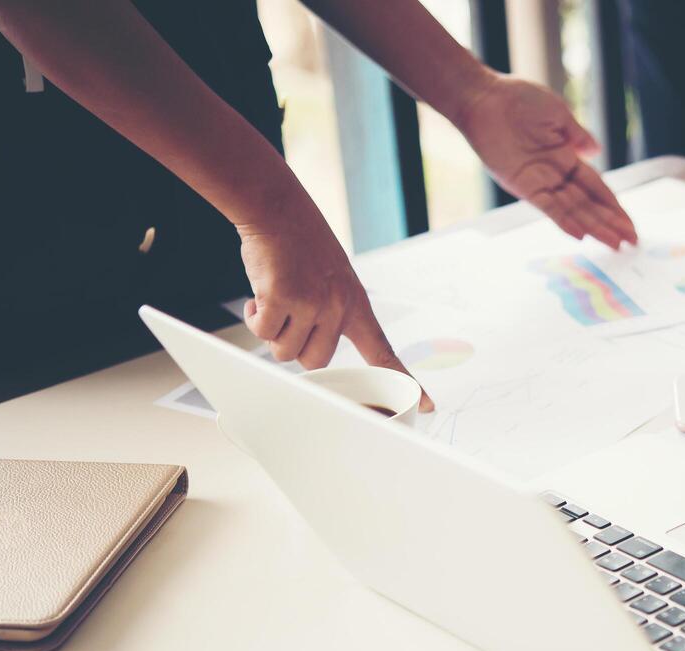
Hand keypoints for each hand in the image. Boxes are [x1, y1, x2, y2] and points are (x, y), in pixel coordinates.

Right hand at [237, 194, 433, 410]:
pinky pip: (263, 332)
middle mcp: (337, 308)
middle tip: (290, 318)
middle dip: (297, 348)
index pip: (384, 351)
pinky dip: (255, 318)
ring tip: (276, 298)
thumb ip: (332, 312)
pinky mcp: (280, 299)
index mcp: (356, 305)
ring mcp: (310, 304)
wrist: (279, 210)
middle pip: (316, 362)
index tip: (429, 406)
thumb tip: (308, 352)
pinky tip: (260, 295)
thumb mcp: (334, 278)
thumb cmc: (302, 245)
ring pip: (285, 352)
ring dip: (273, 331)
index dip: (405, 379)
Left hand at [453, 72, 636, 249]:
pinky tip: (582, 235)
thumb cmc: (518, 98)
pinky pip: (548, 207)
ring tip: (615, 245)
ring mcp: (540, 182)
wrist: (485, 97)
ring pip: (574, 211)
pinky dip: (564, 221)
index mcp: (567, 157)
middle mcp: (555, 175)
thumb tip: (597, 152)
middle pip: (589, 205)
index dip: (614, 206)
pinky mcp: (523, 185)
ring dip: (595, 228)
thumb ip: (578, 136)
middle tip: (631, 242)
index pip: (596, 188)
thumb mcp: (558, 114)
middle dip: (611, 223)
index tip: (629, 224)